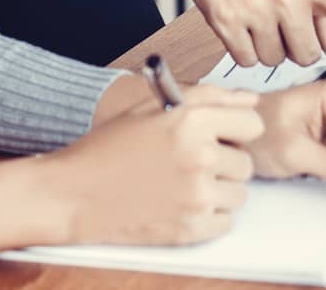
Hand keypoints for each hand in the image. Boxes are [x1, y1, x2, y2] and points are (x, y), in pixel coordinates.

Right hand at [42, 85, 263, 245]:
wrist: (73, 193)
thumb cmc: (107, 147)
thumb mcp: (152, 106)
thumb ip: (207, 96)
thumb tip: (249, 99)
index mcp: (190, 120)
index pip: (253, 123)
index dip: (236, 128)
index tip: (222, 134)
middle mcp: (199, 157)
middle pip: (246, 162)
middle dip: (225, 161)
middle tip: (191, 162)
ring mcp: (196, 196)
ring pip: (239, 194)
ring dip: (219, 190)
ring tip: (183, 183)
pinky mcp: (190, 229)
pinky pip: (225, 221)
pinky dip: (208, 216)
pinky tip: (180, 204)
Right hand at [171, 0, 325, 70]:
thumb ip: (318, 9)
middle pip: (308, 54)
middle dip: (297, 46)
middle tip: (281, 20)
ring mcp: (254, 11)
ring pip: (276, 60)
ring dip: (270, 48)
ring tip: (257, 16)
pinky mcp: (225, 23)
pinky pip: (247, 60)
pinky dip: (245, 51)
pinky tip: (239, 25)